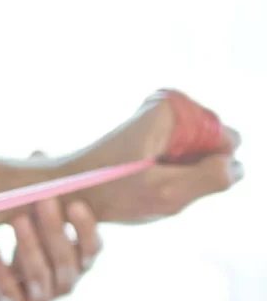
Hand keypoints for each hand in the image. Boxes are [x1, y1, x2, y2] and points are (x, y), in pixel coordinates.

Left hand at [0, 195, 99, 300]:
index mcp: (79, 264)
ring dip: (29, 244)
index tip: (75, 203)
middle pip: (64, 258)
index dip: (86, 228)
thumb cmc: (31, 257)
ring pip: (38, 273)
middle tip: (43, 200)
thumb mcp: (40, 233)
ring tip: (18, 218)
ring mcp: (42, 298)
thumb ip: (44, 204)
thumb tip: (38, 158)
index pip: (92, 249)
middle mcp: (66, 283)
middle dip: (54, 228)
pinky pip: (8, 289)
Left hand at [70, 91, 241, 224]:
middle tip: (158, 183)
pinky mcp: (153, 137)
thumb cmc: (107, 191)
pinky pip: (182, 162)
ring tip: (148, 183)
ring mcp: (161, 122)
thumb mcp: (165, 192)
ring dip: (183, 177)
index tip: (170, 177)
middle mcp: (168, 107)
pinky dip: (171, 178)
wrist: (64, 188)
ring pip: (199, 157)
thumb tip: (237, 165)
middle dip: (196, 172)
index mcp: (172, 109)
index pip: (227, 140)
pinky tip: (144, 183)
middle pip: (214, 147)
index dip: (209, 169)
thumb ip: (211, 178)